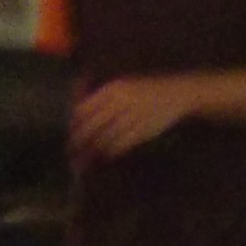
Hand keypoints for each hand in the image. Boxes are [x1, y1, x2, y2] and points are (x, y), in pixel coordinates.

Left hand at [70, 76, 191, 158]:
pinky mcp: (143, 130)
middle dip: (78, 142)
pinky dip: (110, 152)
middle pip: (91, 126)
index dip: (73, 125)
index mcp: (112, 89)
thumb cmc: (145, 90)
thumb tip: (76, 109)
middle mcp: (121, 102)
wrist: (176, 94)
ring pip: (104, 138)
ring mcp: (133, 117)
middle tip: (71, 153)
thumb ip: (100, 95)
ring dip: (93, 150)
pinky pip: (121, 144)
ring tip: (84, 160)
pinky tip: (104, 155)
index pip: (84, 109)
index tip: (69, 135)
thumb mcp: (121, 85)